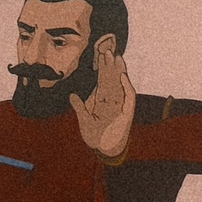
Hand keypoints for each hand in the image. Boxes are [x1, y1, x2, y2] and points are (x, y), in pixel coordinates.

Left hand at [70, 38, 135, 158]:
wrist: (104, 150)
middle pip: (112, 79)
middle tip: (107, 50)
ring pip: (120, 85)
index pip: (102, 81)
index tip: (100, 55)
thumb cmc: (95, 137)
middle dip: (110, 65)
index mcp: (102, 101)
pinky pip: (128, 97)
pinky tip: (123, 76)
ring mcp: (120, 106)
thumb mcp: (84, 121)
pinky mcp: (127, 112)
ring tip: (117, 58)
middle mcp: (112, 101)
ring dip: (119, 71)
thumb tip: (72, 95)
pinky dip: (126, 87)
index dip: (101, 69)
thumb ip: (79, 108)